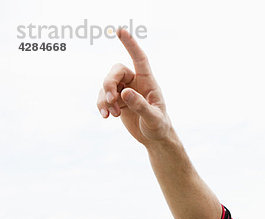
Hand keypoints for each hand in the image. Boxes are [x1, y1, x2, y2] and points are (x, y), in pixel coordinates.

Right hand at [97, 28, 172, 144]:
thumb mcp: (153, 118)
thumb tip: (125, 92)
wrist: (154, 138)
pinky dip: (101, 105)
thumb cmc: (159, 126)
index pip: (139, 59)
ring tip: (112, 114)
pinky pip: (103, 97)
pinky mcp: (117, 101)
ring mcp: (125, 91)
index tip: (121, 30)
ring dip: (105, 98)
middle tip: (111, 99)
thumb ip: (141, 105)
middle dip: (109, 83)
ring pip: (106, 85)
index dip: (131, 45)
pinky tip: (106, 117)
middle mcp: (136, 83)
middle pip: (116, 71)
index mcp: (148, 82)